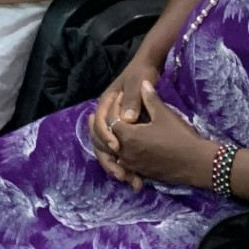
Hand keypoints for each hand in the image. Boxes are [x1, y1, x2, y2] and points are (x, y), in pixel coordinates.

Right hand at [91, 58, 160, 187]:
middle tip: (123, 175)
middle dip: (110, 161)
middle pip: (101, 143)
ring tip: (132, 181)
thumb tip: (126, 119)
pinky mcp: (124, 133)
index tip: (117, 148)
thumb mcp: (138, 83)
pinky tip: (138, 177)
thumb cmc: (142, 73)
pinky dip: (127, 165)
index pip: (100, 124)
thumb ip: (132, 99)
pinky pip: (121, 152)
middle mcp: (106, 117)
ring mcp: (115, 126)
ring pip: (109, 151)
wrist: (148, 67)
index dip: (106, 137)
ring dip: (118, 167)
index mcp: (105, 104)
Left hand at [107, 80, 212, 189]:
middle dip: (110, 122)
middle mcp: (125, 153)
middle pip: (108, 137)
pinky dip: (123, 150)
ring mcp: (132, 165)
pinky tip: (129, 142)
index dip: (115, 106)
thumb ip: (149, 98)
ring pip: (114, 151)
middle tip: (116, 109)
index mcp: (128, 137)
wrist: (196, 163)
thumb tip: (143, 83)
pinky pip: (124, 161)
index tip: (123, 96)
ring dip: (115, 137)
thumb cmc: (180, 136)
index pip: (111, 119)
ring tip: (121, 124)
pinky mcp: (140, 172)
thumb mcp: (164, 114)